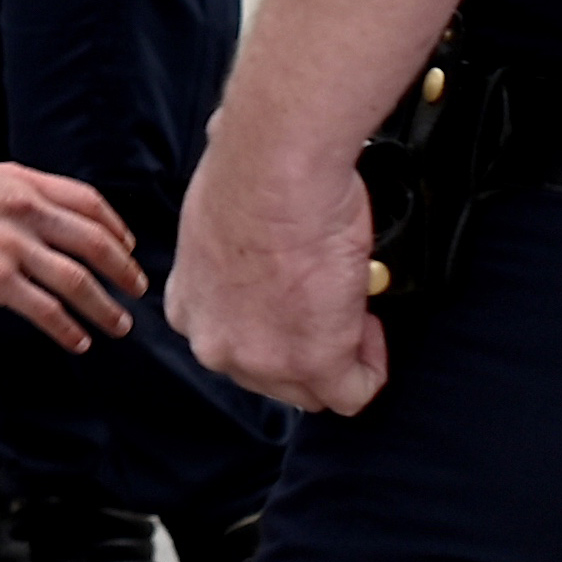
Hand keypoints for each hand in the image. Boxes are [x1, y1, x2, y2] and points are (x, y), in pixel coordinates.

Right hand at [0, 164, 142, 351]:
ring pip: (78, 281)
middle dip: (124, 269)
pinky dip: (69, 328)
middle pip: (93, 241)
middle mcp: (23, 209)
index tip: (128, 246)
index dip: (116, 227)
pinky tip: (78, 341)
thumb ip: (13, 194)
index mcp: (19, 181)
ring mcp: (11, 245)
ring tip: (120, 325)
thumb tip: (43, 216)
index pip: (87, 201)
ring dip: (105, 307)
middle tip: (138, 289)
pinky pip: (47, 309)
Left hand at [164, 132, 388, 414]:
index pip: (236, 346)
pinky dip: (370, 366)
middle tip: (333, 307)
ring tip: (353, 309)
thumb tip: (265, 256)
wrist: (276, 169)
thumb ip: (238, 266)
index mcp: (190, 308)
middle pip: (272, 376)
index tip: (299, 299)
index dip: (276, 327)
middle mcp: (216, 344)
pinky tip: (370, 325)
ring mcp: (263, 361)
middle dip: (307, 347)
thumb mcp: (223, 231)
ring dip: (340, 355)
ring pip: (311, 389)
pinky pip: (352, 393)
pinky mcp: (315, 362)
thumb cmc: (253, 176)